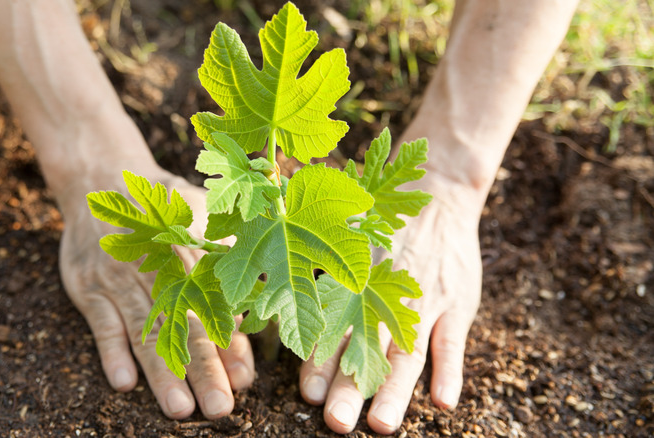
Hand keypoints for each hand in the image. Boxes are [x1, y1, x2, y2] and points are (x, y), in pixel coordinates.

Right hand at [58, 171, 254, 419]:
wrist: (102, 179)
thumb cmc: (164, 206)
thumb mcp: (203, 215)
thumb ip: (230, 250)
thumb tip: (265, 284)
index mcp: (192, 260)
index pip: (216, 310)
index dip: (231, 345)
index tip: (244, 378)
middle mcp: (160, 274)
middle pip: (185, 328)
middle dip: (205, 371)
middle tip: (220, 408)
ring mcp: (122, 282)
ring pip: (147, 333)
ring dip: (162, 373)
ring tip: (179, 408)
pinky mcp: (91, 288)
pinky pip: (102, 323)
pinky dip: (111, 352)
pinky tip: (123, 382)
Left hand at [299, 178, 482, 433]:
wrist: (436, 196)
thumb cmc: (381, 230)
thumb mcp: (346, 246)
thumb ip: (320, 278)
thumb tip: (278, 305)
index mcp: (354, 289)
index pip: (333, 331)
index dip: (320, 362)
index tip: (307, 393)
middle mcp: (384, 300)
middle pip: (366, 350)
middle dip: (350, 388)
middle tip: (335, 422)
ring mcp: (422, 304)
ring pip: (408, 353)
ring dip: (395, 391)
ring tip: (382, 425)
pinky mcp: (455, 305)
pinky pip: (453, 341)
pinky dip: (450, 371)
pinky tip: (444, 401)